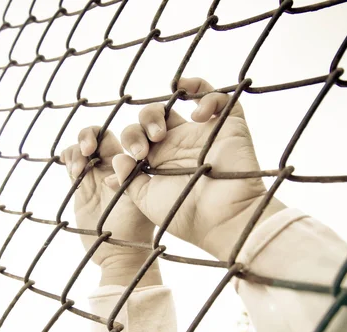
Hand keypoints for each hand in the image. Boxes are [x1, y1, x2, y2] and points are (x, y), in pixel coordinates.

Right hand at [60, 127, 160, 285]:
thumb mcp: (139, 203)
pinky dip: (68, 157)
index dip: (127, 133)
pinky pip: (70, 162)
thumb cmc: (135, 231)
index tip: (125, 151)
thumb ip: (130, 180)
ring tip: (77, 169)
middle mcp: (114, 165)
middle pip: (100, 134)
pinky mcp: (80, 185)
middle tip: (89, 150)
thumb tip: (118, 158)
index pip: (128, 134)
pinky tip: (71, 169)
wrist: (118, 254)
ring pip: (82, 146)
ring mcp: (96, 174)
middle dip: (91, 135)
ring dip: (77, 149)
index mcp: (133, 165)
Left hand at [112, 78, 285, 260]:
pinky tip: (197, 115)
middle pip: (155, 114)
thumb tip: (117, 159)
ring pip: (183, 100)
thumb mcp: (147, 200)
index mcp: (160, 159)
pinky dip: (207, 95)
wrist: (222, 221)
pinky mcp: (229, 126)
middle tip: (147, 145)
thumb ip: (128, 179)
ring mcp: (203, 133)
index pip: (138, 133)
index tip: (135, 158)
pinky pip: (221, 98)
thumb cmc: (185, 215)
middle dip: (144, 122)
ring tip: (160, 132)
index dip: (131, 137)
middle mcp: (180, 143)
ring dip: (166, 105)